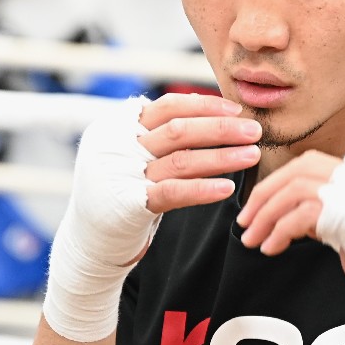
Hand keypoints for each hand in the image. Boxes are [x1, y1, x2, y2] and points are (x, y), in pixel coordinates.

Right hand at [43, 93, 260, 342]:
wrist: (89, 238)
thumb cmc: (122, 189)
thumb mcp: (132, 153)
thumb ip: (161, 132)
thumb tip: (214, 113)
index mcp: (119, 126)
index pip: (168, 106)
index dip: (205, 106)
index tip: (237, 109)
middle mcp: (118, 145)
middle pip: (179, 130)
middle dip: (222, 128)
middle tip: (255, 130)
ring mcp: (122, 174)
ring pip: (181, 160)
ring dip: (222, 156)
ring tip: (252, 155)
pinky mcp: (129, 204)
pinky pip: (173, 193)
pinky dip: (203, 189)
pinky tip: (227, 188)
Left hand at [238, 149, 339, 254]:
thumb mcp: (339, 222)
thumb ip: (312, 208)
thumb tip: (274, 213)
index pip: (304, 166)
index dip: (274, 184)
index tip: (254, 208)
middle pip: (298, 171)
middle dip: (264, 196)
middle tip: (244, 222)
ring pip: (296, 189)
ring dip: (267, 215)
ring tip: (252, 239)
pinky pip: (303, 215)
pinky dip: (280, 231)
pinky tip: (271, 247)